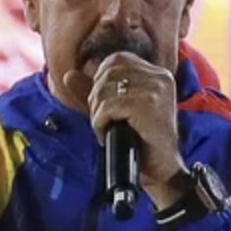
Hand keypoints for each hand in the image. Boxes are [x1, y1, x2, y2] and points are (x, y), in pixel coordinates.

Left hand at [80, 52, 187, 207]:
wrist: (161, 170)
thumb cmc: (141, 142)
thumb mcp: (116, 112)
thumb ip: (94, 92)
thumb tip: (68, 75)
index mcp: (157, 74)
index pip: (117, 59)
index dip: (101, 80)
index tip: (105, 106)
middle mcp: (160, 76)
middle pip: (109, 71)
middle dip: (97, 97)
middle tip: (104, 121)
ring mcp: (156, 88)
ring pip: (106, 89)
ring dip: (98, 112)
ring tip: (107, 128)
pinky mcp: (149, 104)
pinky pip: (109, 106)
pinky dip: (101, 122)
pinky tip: (108, 134)